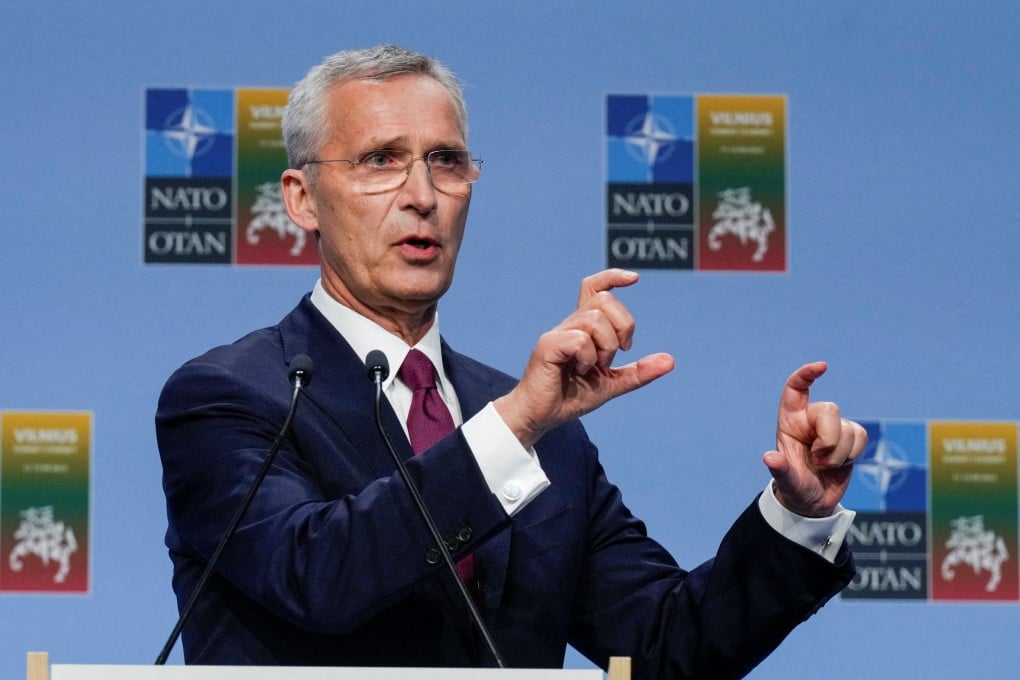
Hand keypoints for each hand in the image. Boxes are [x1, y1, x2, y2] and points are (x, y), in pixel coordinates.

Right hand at [494, 269, 673, 448]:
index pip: (595, 287)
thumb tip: (670, 361)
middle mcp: (570, 324)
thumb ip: (639, 372)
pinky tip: (578, 372)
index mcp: (583, 328)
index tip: (635, 279)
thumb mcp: (612, 384)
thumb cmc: (570, 397)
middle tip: (613, 356)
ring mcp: (558, 333)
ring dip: (605, 348)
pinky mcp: (548, 346)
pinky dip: (588, 358)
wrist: (542, 417)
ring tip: (592, 368)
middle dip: (623, 327)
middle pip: (604, 300)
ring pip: (595, 319)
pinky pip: (581, 339)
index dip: (613, 276)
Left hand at [762, 362, 867, 516]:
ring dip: (839, 454)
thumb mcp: (786, 482)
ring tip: (825, 466)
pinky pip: (861, 436)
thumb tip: (769, 459)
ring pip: (847, 428)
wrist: (813, 502)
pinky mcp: (849, 438)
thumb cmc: (794, 487)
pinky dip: (853, 453)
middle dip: (829, 439)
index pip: (796, 389)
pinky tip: (840, 464)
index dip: (806, 374)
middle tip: (818, 460)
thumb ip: (780, 470)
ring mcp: (831, 428)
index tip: (822, 367)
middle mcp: (810, 420)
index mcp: (790, 422)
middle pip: (830, 410)